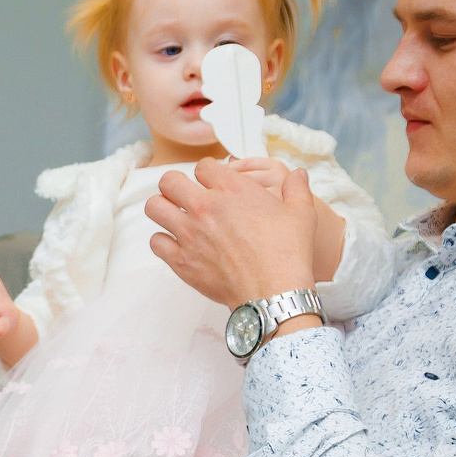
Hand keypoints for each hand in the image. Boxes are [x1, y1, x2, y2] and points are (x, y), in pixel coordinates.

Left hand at [147, 157, 322, 311]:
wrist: (274, 290)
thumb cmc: (288, 251)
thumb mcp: (301, 212)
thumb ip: (296, 188)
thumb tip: (299, 173)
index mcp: (232, 189)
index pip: (202, 166)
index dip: (207, 172)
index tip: (212, 182)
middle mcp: (205, 207)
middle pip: (169, 181)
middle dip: (175, 185)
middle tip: (185, 196)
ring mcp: (190, 233)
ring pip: (155, 207)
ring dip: (163, 208)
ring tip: (174, 216)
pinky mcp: (181, 260)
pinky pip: (156, 242)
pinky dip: (163, 241)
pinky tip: (177, 244)